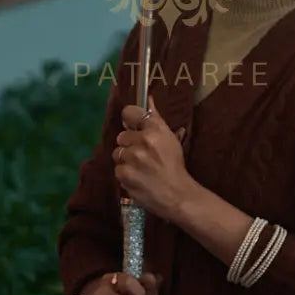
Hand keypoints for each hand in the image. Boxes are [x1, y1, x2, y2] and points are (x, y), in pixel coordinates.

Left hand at [114, 96, 196, 221]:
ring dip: (126, 160)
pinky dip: (125, 174)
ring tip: (140, 168)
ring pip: (118, 153)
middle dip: (129, 145)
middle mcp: (143, 140)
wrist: (177, 194)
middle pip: (121, 136)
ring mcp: (132, 157)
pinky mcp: (124, 174)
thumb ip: (156, 119)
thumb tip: (148, 99)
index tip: (133, 126)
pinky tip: (137, 178)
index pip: (129, 112)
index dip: (129, 119)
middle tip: (142, 155)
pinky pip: (117, 169)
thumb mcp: (170, 138)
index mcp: (155, 129)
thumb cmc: (174, 165)